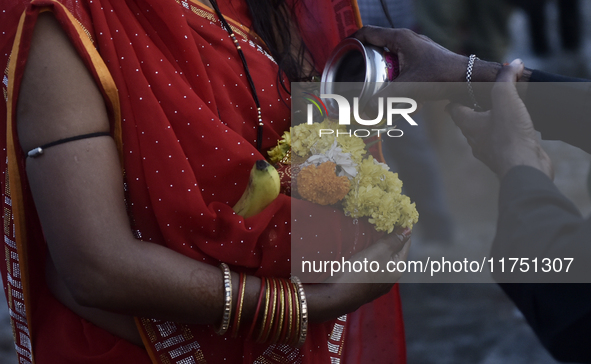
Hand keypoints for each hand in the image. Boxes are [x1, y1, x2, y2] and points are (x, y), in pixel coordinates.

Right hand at [305, 228, 410, 321]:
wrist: (338, 295)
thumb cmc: (359, 272)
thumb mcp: (378, 252)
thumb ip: (393, 240)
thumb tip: (408, 230)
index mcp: (398, 268)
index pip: (405, 243)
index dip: (402, 229)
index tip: (398, 215)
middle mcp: (391, 277)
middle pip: (394, 252)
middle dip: (390, 237)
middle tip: (384, 221)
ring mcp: (378, 283)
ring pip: (382, 260)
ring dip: (379, 247)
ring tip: (373, 233)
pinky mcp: (366, 285)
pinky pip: (373, 266)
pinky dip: (371, 256)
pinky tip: (364, 251)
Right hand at [352, 26, 504, 102]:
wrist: (467, 79)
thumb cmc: (441, 76)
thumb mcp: (408, 87)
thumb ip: (384, 98)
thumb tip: (366, 109)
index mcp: (399, 38)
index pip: (368, 32)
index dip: (352, 41)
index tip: (342, 51)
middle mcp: (407, 39)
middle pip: (377, 44)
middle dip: (365, 58)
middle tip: (355, 72)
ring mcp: (415, 47)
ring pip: (389, 54)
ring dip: (380, 67)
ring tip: (373, 83)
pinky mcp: (422, 57)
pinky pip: (400, 62)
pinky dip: (393, 73)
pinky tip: (394, 88)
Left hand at [448, 59, 553, 178]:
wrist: (524, 169)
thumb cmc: (509, 135)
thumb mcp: (506, 99)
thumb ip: (506, 79)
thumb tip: (513, 63)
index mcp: (469, 125)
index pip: (454, 109)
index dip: (456, 97)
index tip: (460, 89)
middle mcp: (475, 139)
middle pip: (469, 121)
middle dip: (475, 109)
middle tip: (484, 97)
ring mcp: (489, 151)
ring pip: (486, 133)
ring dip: (492, 122)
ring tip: (503, 111)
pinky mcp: (505, 158)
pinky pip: (502, 143)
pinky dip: (506, 134)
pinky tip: (518, 130)